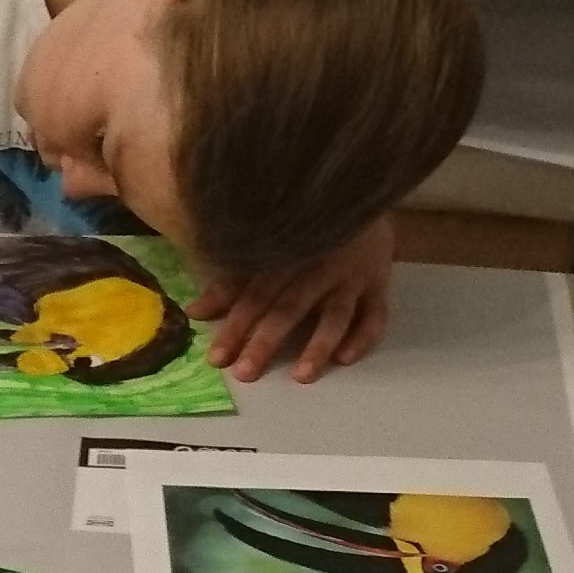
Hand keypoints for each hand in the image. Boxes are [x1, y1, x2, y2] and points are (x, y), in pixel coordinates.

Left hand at [194, 215, 395, 382]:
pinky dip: (364, 337)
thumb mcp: (267, 250)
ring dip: (319, 345)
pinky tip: (345, 360)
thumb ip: (232, 282)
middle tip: (245, 373)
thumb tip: (194, 311)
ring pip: (336, 314)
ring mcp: (352, 277)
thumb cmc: (304, 230)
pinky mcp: (380, 285)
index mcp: (286, 255)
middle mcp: (318, 266)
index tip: (216, 358)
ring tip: (301, 377)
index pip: (255, 294)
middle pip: (290, 307)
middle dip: (266, 340)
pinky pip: (376, 315)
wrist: (360, 195)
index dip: (235, 324)